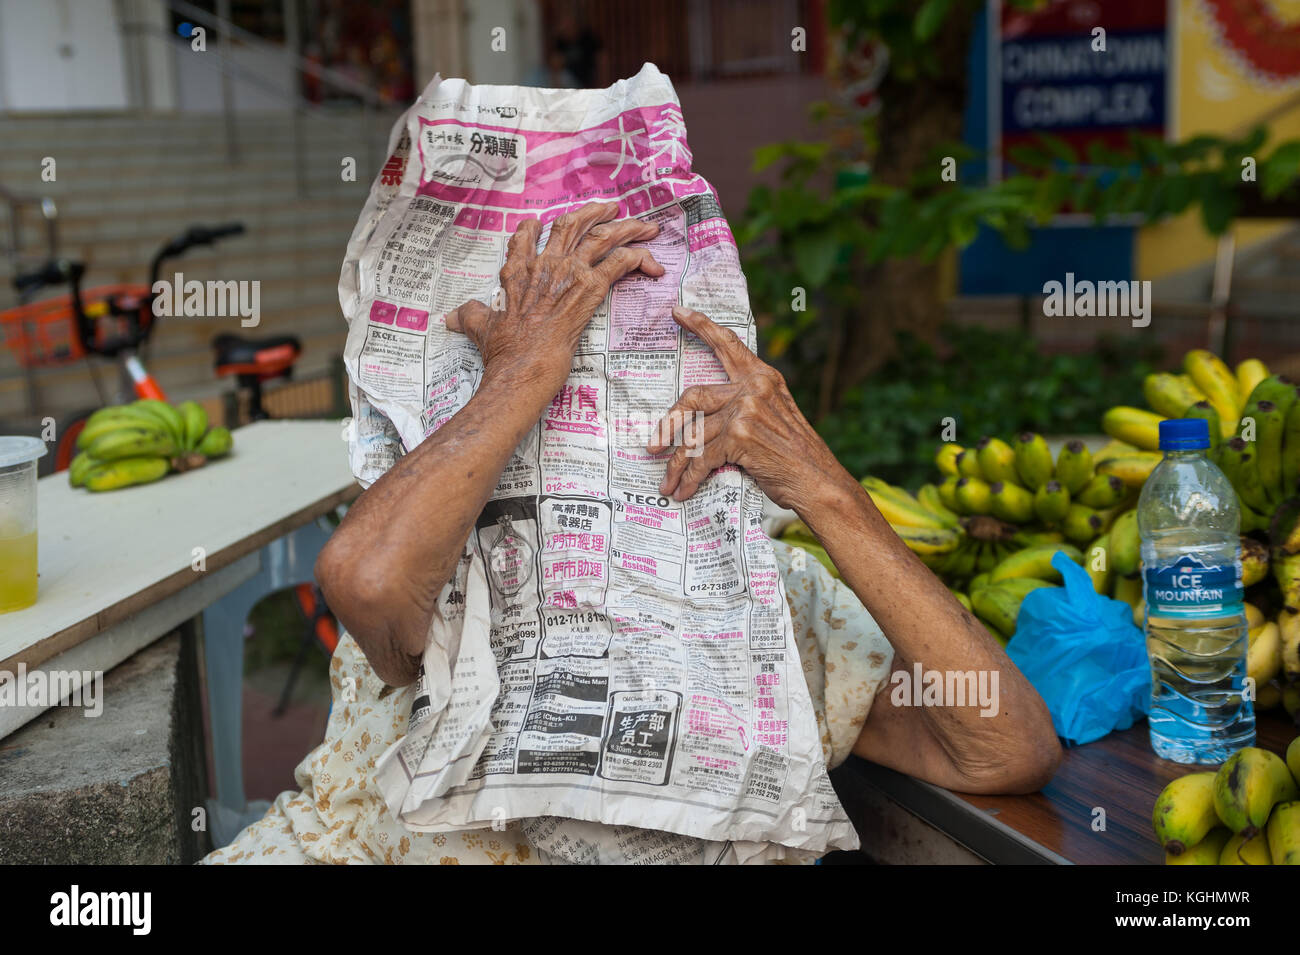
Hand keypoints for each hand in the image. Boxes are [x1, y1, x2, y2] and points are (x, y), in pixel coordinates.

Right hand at [445, 202, 663, 392]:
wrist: (522, 367)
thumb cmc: (502, 352)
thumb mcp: (479, 327)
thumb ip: (468, 316)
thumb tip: (449, 317)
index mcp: (517, 271)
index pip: (528, 236)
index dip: (540, 226)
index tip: (550, 222)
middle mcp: (544, 265)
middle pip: (572, 224)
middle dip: (595, 213)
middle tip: (613, 209)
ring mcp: (568, 274)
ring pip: (602, 238)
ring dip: (627, 228)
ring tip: (645, 225)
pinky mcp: (590, 289)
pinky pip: (619, 264)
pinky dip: (639, 259)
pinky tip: (652, 262)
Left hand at [646, 306, 854, 513]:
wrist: (819, 482)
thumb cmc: (796, 458)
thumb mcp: (775, 419)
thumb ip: (745, 408)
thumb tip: (703, 422)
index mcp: (763, 378)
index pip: (727, 344)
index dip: (700, 326)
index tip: (677, 312)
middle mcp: (754, 387)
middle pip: (693, 395)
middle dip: (668, 423)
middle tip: (653, 445)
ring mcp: (746, 409)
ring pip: (694, 435)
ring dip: (677, 465)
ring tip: (667, 483)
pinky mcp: (740, 435)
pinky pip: (702, 457)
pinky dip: (689, 478)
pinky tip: (683, 491)